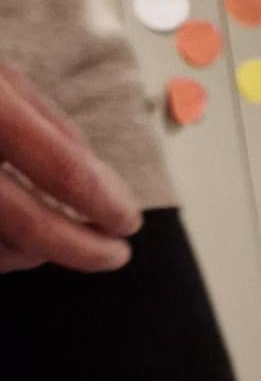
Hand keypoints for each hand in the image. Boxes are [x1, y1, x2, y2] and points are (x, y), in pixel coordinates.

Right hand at [0, 62, 141, 273]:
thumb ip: (50, 126)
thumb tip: (106, 187)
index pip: (57, 165)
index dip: (101, 203)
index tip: (128, 223)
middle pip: (26, 223)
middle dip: (80, 248)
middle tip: (114, 255)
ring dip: (37, 254)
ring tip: (64, 241)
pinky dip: (1, 253)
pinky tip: (16, 242)